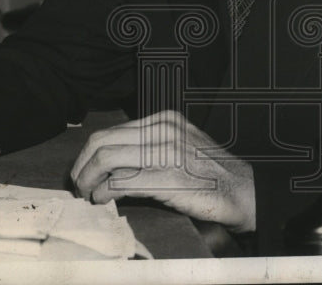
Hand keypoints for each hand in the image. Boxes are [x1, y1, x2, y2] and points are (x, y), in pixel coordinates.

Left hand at [70, 110, 255, 232]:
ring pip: (106, 158)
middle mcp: (163, 130)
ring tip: (88, 195)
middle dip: (82, 165)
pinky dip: (104, 194)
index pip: (111, 131)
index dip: (89, 154)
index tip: (84, 171)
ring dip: (88, 180)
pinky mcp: (166, 178)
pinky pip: (120, 182)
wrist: (242, 190)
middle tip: (79, 185)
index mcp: (164, 120)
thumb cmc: (211, 173)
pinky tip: (104, 201)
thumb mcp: (181, 145)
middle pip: (102, 141)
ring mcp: (165, 152)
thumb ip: (151, 145)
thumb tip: (113, 162)